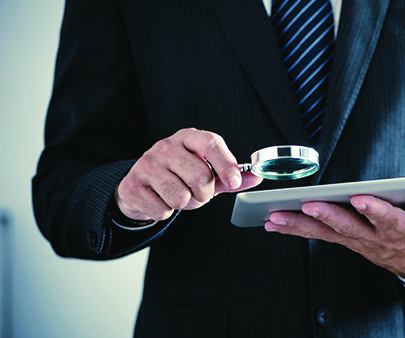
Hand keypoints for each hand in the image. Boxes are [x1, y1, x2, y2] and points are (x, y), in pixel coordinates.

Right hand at [116, 128, 262, 220]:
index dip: (226, 164)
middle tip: (197, 193)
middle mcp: (165, 146)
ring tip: (177, 196)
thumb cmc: (178, 176)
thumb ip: (231, 176)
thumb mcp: (206, 172)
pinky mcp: (132, 186)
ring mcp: (146, 164)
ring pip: (180, 197)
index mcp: (187, 137)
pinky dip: (166, 212)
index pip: (211, 143)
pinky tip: (160, 201)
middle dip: (204, 194)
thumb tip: (257, 177)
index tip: (235, 182)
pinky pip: (162, 210)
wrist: (139, 186)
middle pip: (200, 176)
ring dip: (185, 204)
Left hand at [265, 193, 404, 278]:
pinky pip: (317, 237)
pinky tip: (273, 223)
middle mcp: (375, 237)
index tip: (360, 198)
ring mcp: (357, 241)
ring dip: (300, 226)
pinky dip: (295, 230)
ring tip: (275, 217)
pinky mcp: (345, 241)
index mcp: (401, 228)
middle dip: (328, 217)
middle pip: (350, 227)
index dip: (375, 210)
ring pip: (326, 233)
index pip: (387, 219)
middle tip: (308, 206)